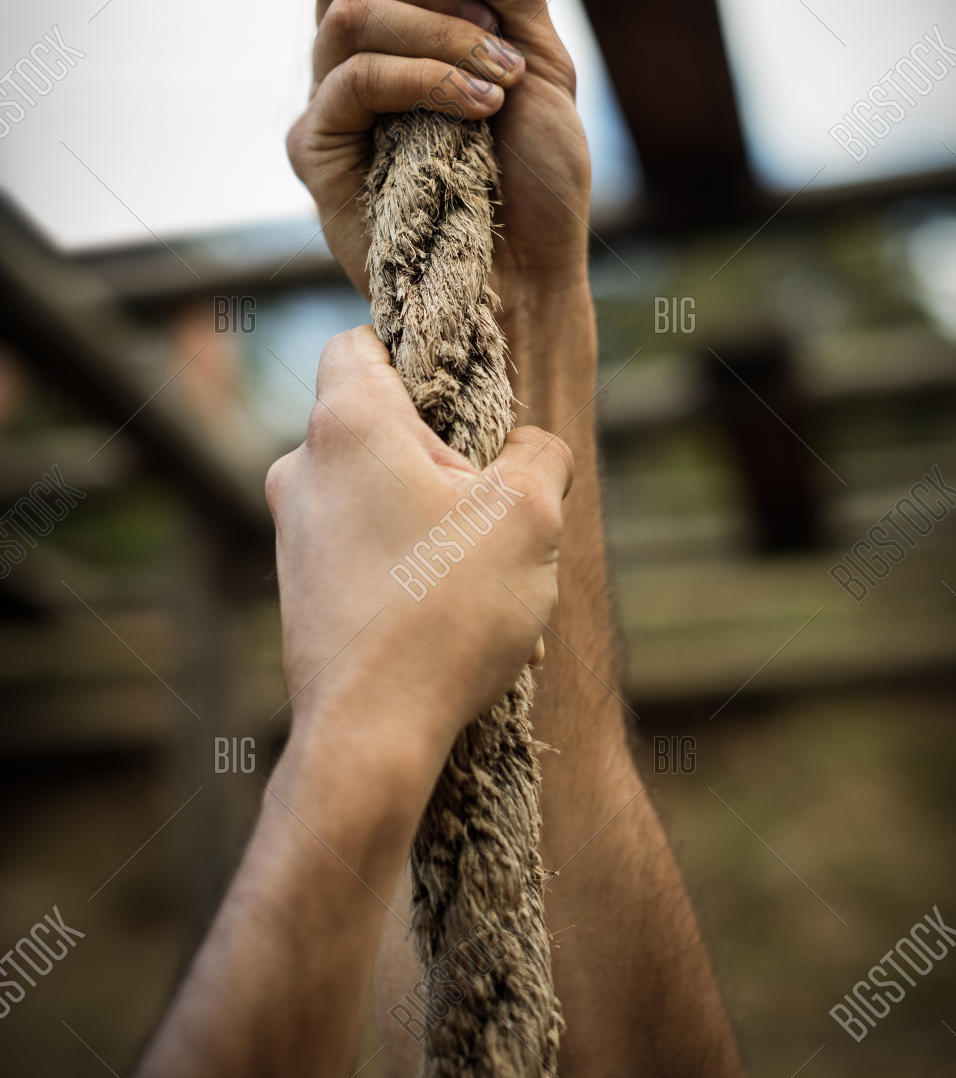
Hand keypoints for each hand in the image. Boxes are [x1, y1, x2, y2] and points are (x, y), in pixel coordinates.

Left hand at [265, 326, 573, 785]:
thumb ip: (539, 453)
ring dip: (445, 531)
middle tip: (501, 516)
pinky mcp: (302, 592)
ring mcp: (294, 536)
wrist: (370, 735)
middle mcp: (301, 470)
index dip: (418, 356)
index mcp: (346, 425)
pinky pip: (370, 555)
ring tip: (497, 592)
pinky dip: (417, 574)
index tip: (470, 404)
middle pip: (385, 428)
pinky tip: (464, 630)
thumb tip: (532, 449)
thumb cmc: (443, 613)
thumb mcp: (527, 515)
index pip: (361, 342)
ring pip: (383, 499)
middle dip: (453, 465)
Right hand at [286, 0, 592, 313]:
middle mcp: (348, 60)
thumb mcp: (544, 55)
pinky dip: (423, 76)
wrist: (532, 271)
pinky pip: (350, 81)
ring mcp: (329, 107)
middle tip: (496, 36)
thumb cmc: (537, 176)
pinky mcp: (320, 155)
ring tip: (499, 81)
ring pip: (345, 14)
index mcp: (393, 28)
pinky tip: (477, 106)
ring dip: (437, 32)